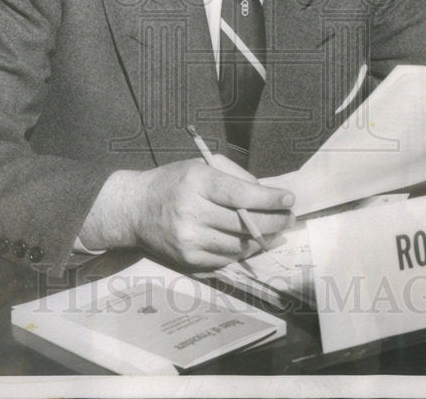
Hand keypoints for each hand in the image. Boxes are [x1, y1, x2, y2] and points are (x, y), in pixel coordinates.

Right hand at [85, 156, 293, 269]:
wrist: (135, 209)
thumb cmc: (174, 182)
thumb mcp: (201, 165)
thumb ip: (235, 177)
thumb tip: (268, 195)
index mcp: (195, 182)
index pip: (240, 194)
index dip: (269, 199)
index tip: (289, 198)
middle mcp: (191, 212)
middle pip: (244, 223)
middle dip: (274, 221)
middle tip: (290, 217)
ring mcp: (189, 240)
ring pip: (240, 245)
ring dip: (263, 239)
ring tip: (276, 229)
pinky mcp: (189, 260)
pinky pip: (227, 259)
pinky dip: (244, 250)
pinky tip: (253, 240)